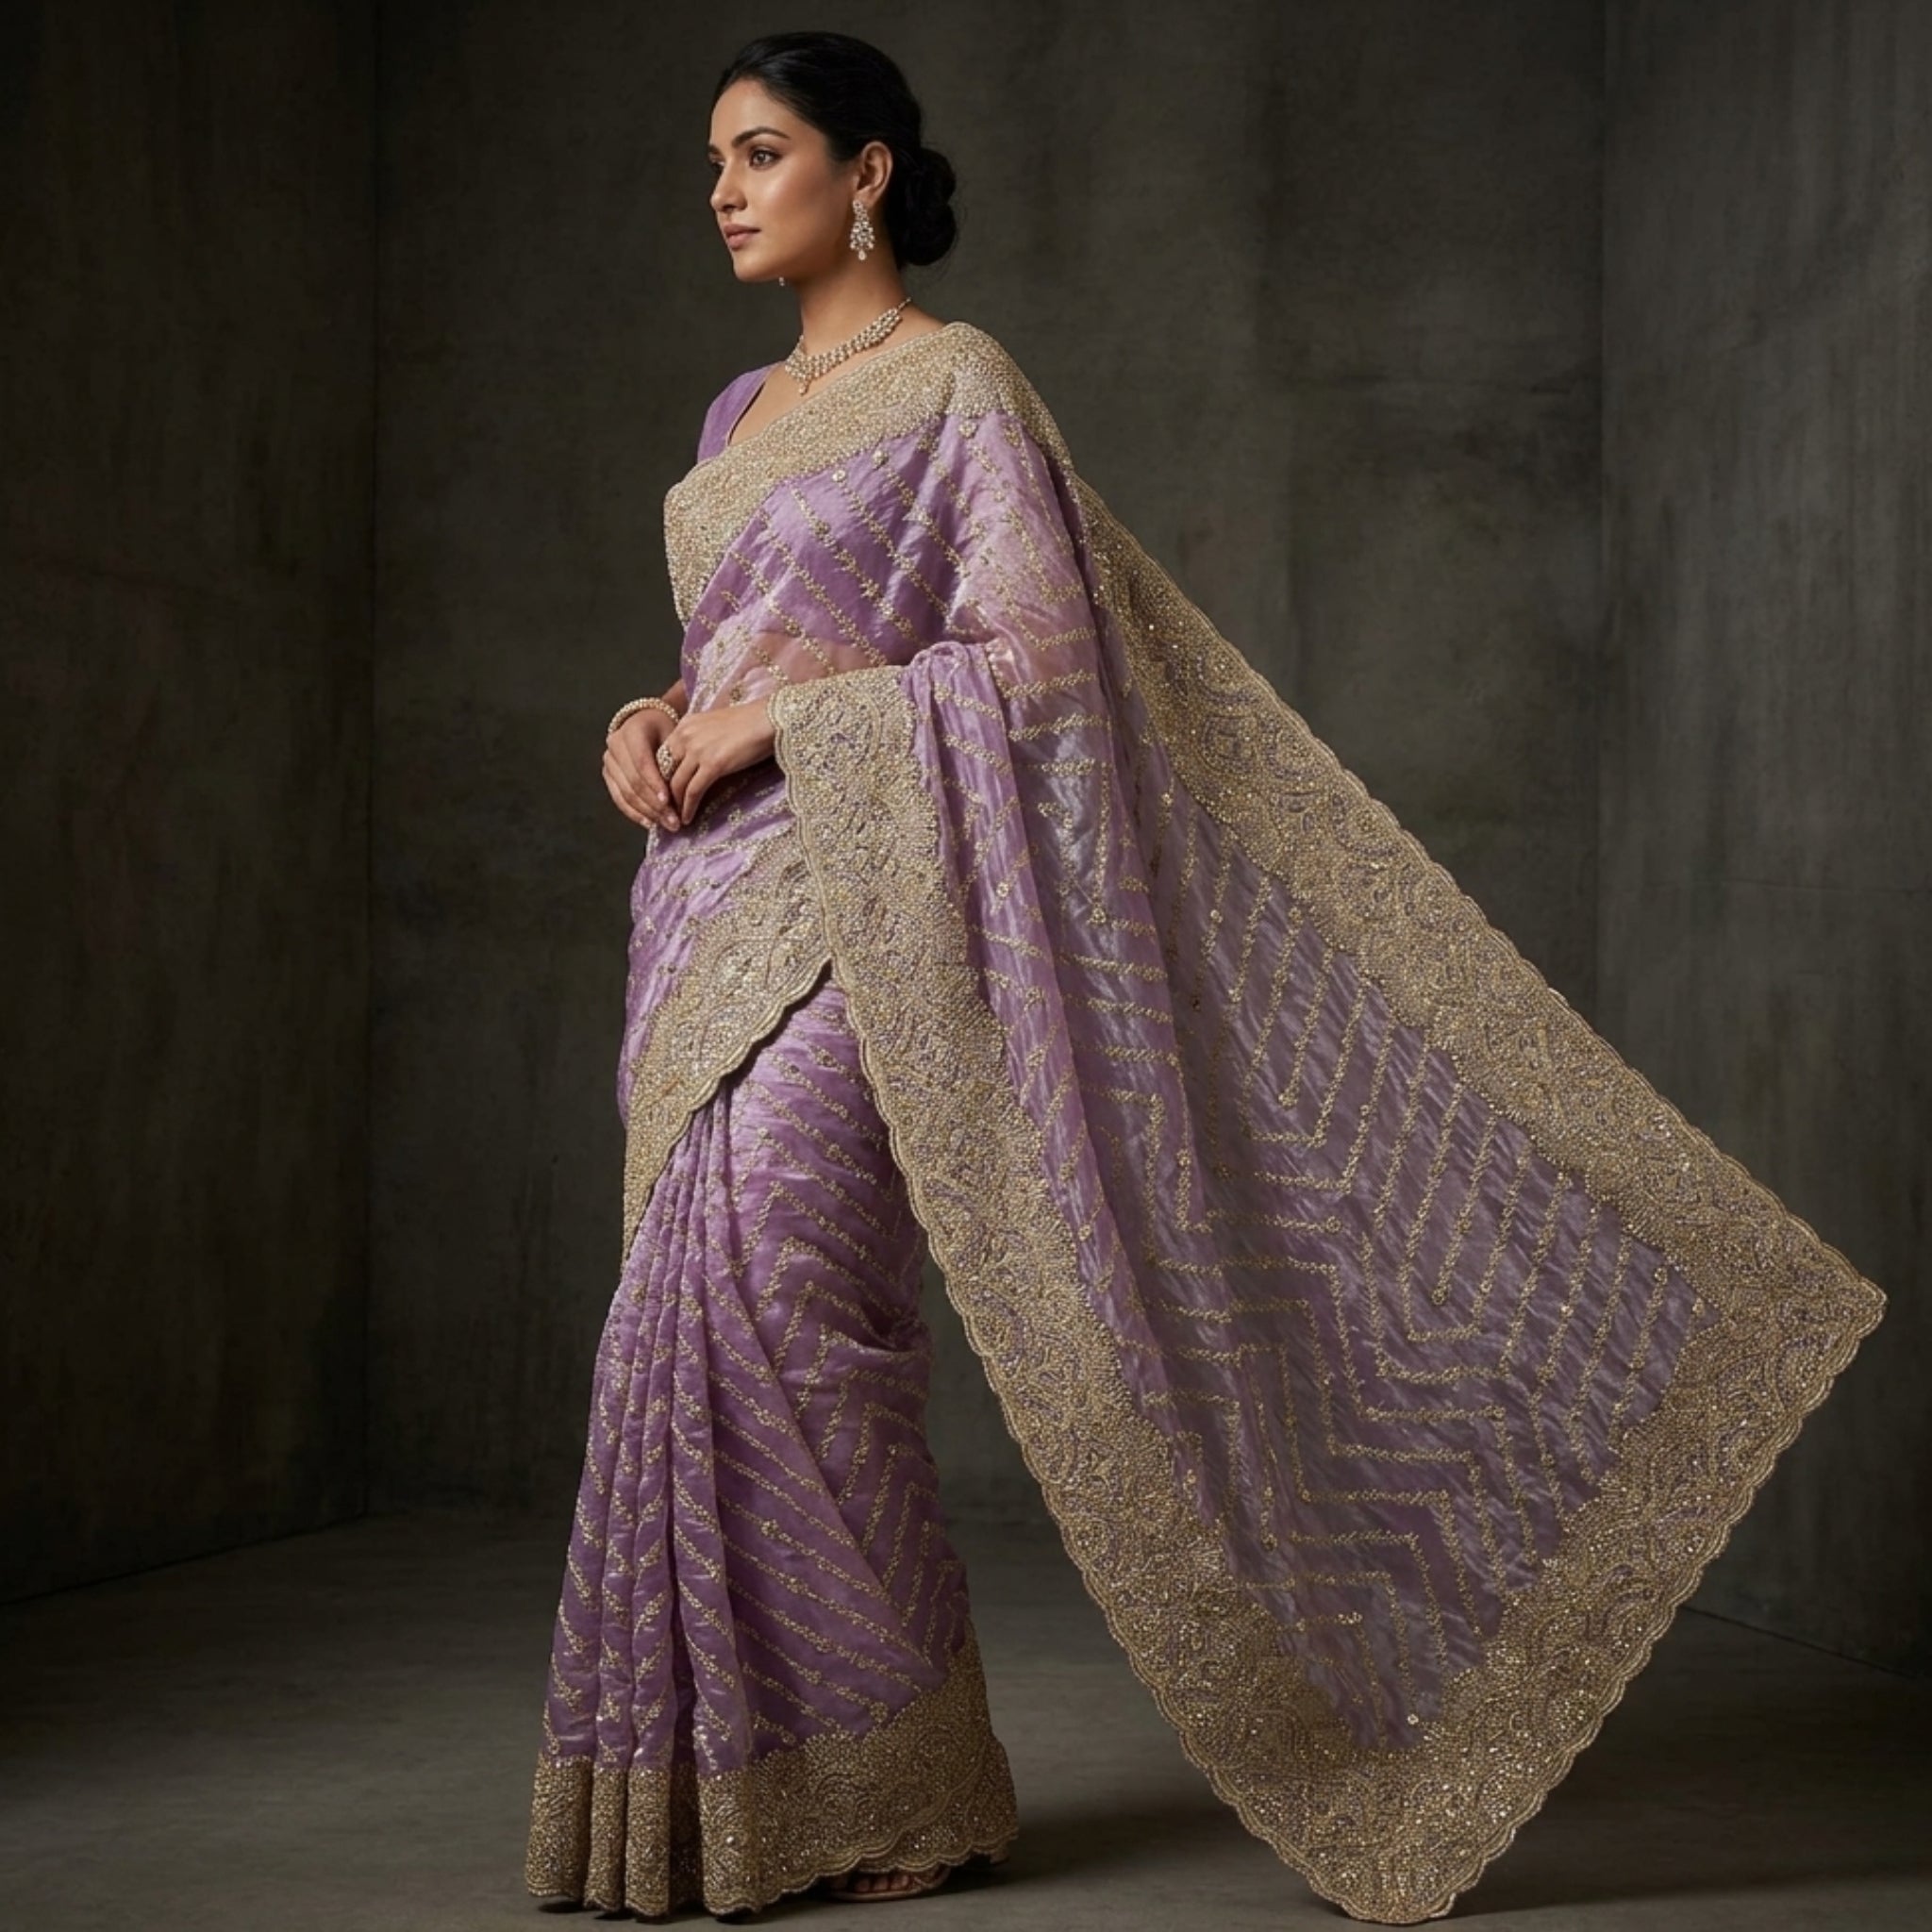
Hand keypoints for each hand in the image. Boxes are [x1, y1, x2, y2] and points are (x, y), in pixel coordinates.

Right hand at [603, 706, 680, 830]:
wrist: (649, 722)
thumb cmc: (668, 730)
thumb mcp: (675, 736)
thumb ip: (675, 758)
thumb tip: (685, 790)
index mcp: (633, 730)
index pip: (642, 762)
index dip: (655, 784)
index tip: (669, 802)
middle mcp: (615, 744)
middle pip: (633, 781)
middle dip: (654, 805)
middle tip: (673, 821)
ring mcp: (609, 761)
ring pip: (626, 793)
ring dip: (647, 812)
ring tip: (666, 824)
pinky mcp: (608, 775)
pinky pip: (619, 798)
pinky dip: (635, 813)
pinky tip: (650, 823)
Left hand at [659, 696, 775, 828]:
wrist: (769, 719)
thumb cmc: (751, 723)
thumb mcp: (716, 726)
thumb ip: (701, 740)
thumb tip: (697, 762)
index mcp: (685, 724)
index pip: (664, 755)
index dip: (663, 777)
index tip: (667, 792)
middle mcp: (686, 736)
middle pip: (666, 771)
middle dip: (666, 793)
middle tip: (668, 810)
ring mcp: (698, 750)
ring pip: (677, 784)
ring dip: (675, 805)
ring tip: (677, 818)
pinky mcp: (713, 765)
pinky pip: (693, 791)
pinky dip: (688, 808)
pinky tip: (688, 818)